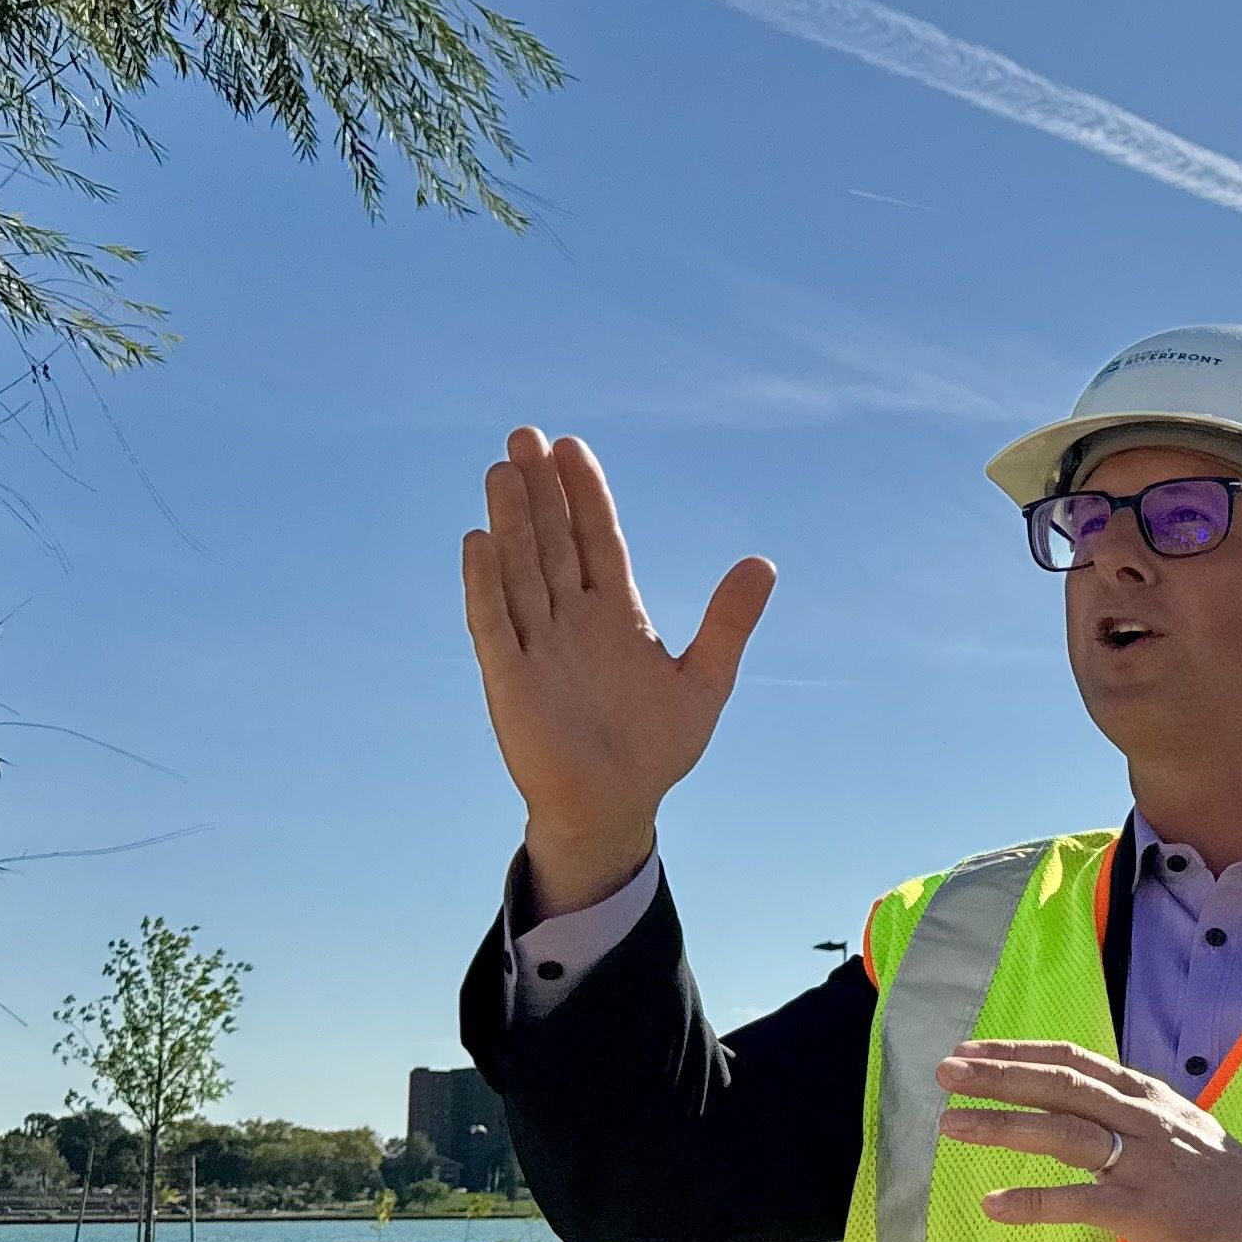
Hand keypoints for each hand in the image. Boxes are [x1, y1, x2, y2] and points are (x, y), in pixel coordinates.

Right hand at [461, 428, 776, 915]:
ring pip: (520, 570)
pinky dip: (485, 585)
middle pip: (552, 541)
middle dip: (540, 491)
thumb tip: (762, 563)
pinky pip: (494, 624)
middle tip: (526, 435)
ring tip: (503, 468)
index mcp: (614, 613)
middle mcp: (570, 619)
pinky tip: (479, 541)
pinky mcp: (510, 679)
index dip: (585, 495)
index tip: (572, 448)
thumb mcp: (705, 681)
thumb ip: (728, 622)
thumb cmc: (655, 746)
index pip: (597, 539)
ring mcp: (537, 645)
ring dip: (511, 522)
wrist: (617, 806)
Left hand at [931, 1041, 1241, 1241]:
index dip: (1018, 1053)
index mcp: (1146, 1096)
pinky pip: (1080, 1201)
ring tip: (950, 1125)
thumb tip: (1080, 1105)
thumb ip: (1130, 1114)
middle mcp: (1143, 1119)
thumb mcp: (1178, 1126)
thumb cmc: (1223, 1178)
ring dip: (1003, 1126)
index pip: (1073, 1061)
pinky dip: (1034, 1202)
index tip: (970, 1050)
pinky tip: (994, 1204)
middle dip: (998, 1076)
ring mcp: (1145, 1163)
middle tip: (944, 1072)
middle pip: (1060, 1086)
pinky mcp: (1147, 1210)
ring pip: (1064, 1134)